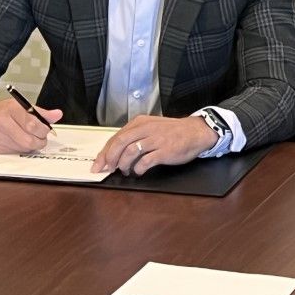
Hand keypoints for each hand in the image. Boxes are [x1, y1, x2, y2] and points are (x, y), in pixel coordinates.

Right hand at [0, 95, 62, 153]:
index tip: (46, 129)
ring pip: (22, 148)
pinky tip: (17, 141)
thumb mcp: (21, 105)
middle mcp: (1, 123)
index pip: (32, 124)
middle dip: (39, 140)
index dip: (43, 129)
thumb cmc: (1, 110)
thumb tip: (57, 115)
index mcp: (11, 109)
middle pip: (28, 140)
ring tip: (29, 137)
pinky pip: (13, 153)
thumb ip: (40, 112)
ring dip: (30, 145)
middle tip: (41, 137)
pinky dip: (19, 148)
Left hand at [91, 114, 217, 175]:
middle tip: (106, 170)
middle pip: (120, 143)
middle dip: (109, 159)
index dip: (104, 152)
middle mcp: (146, 129)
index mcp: (140, 122)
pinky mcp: (164, 151)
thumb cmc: (172, 132)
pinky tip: (139, 171)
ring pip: (130, 152)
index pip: (116, 137)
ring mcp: (155, 139)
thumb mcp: (151, 127)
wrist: (195, 132)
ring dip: (124, 165)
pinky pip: (145, 161)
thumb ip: (135, 136)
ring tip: (125, 171)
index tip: (98, 164)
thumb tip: (115, 153)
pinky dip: (138, 169)